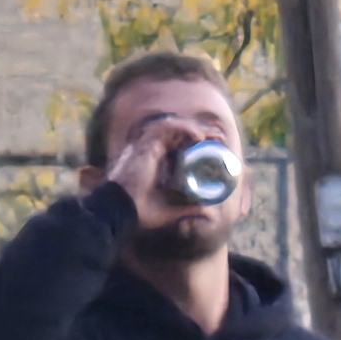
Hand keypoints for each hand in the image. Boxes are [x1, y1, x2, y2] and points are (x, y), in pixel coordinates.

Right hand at [102, 109, 215, 228]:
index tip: (215, 146)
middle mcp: (148, 150)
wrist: (121, 212)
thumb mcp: (170, 211)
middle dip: (200, 131)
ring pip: (173, 126)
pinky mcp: (145, 146)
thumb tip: (206, 213)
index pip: (177, 143)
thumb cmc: (140, 213)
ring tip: (211, 136)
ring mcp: (145, 146)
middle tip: (219, 138)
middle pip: (178, 131)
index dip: (196, 141)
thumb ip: (186, 210)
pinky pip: (167, 128)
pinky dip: (184, 128)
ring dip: (195, 127)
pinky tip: (198, 136)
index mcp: (153, 162)